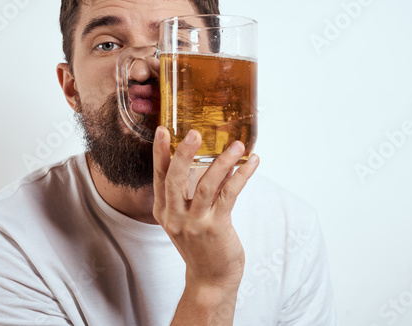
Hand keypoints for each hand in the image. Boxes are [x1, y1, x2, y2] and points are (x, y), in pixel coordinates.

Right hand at [152, 126, 258, 323]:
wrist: (210, 279)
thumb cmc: (201, 245)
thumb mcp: (188, 219)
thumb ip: (194, 193)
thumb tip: (214, 162)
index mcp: (164, 211)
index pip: (159, 177)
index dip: (159, 153)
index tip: (162, 131)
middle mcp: (174, 216)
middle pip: (175, 178)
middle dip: (184, 153)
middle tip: (194, 132)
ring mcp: (194, 223)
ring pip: (206, 185)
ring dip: (223, 162)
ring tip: (237, 145)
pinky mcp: (215, 228)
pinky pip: (229, 195)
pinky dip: (241, 176)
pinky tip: (252, 163)